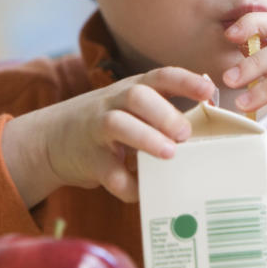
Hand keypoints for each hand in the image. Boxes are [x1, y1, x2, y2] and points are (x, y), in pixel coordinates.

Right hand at [2, 67, 214, 206]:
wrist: (51, 140)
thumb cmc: (108, 124)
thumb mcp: (131, 107)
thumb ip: (165, 108)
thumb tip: (215, 114)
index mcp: (132, 89)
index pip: (161, 76)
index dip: (186, 81)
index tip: (210, 92)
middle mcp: (114, 103)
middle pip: (138, 96)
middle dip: (164, 113)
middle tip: (185, 133)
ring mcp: (97, 129)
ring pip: (118, 124)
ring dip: (145, 138)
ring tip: (169, 154)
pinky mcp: (87, 159)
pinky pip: (108, 172)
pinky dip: (127, 184)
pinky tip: (142, 191)